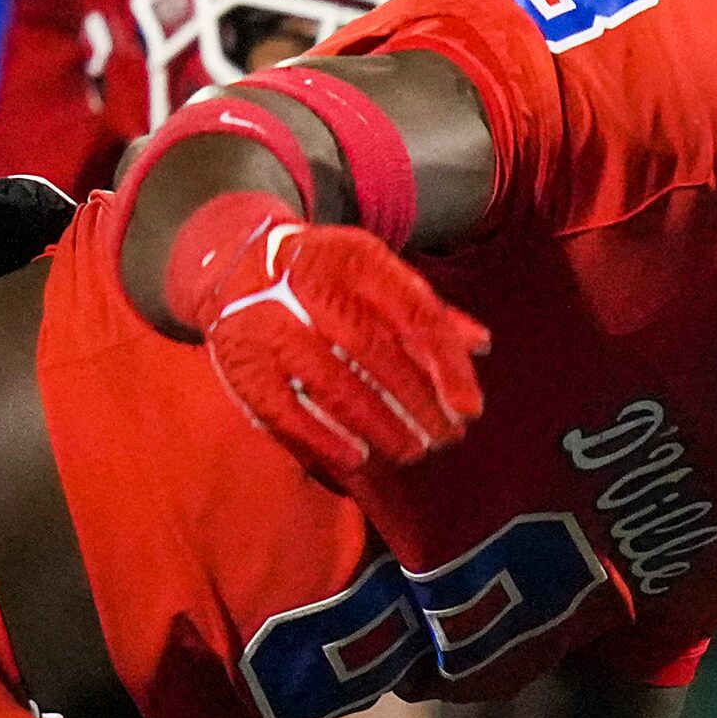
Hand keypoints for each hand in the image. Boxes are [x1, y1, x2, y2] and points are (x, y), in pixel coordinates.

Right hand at [166, 194, 487, 479]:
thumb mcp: (379, 275)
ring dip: (378, 424)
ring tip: (413, 451)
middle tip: (446, 437)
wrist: (235, 259)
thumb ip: (428, 312)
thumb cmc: (329, 276)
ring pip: (331, 382)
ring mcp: (267, 322)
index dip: (446, 365)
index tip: (470, 409)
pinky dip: (321, 436)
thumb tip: (481, 344)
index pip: (414, 315)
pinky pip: (282, 407)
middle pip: (374, 351)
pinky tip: (357, 458)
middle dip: (416, 402)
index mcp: (356, 260)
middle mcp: (308, 284)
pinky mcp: (238, 360)